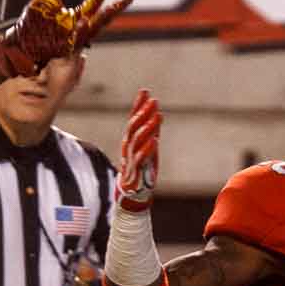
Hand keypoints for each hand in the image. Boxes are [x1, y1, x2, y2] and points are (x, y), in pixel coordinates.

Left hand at [0, 0, 132, 77]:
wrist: (17, 43)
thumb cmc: (32, 22)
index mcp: (75, 17)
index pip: (94, 2)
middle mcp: (76, 30)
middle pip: (101, 20)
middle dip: (115, 9)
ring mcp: (70, 41)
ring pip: (90, 32)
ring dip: (100, 20)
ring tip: (110, 9)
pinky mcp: (61, 51)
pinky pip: (74, 43)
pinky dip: (80, 33)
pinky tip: (84, 22)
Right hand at [117, 89, 161, 211]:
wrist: (132, 194)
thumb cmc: (141, 168)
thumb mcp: (147, 147)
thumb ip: (150, 132)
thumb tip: (157, 113)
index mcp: (129, 140)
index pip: (133, 119)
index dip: (138, 105)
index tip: (145, 91)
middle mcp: (128, 148)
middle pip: (133, 127)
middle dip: (143, 113)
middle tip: (153, 101)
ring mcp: (130, 159)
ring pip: (137, 141)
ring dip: (147, 128)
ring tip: (156, 116)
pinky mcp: (135, 172)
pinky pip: (140, 159)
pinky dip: (148, 149)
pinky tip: (155, 140)